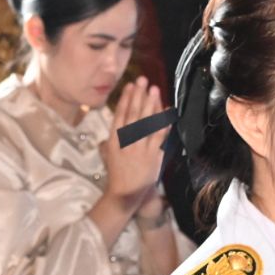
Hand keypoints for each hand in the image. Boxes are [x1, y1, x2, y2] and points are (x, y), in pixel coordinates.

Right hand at [98, 77, 168, 204]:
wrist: (125, 194)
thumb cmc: (117, 174)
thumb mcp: (107, 155)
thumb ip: (108, 140)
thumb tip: (111, 129)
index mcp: (114, 140)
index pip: (120, 114)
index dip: (126, 98)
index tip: (130, 85)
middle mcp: (126, 142)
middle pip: (133, 114)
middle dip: (139, 95)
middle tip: (143, 80)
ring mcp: (140, 148)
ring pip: (146, 122)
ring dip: (151, 104)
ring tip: (154, 89)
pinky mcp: (153, 155)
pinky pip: (160, 135)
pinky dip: (164, 122)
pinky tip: (167, 111)